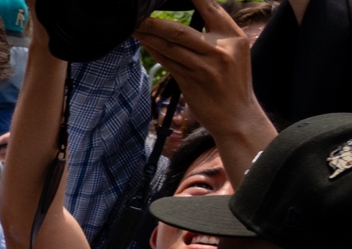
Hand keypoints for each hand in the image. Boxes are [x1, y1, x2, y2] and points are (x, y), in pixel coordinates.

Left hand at [136, 3, 271, 148]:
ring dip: (148, 36)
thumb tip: (196, 10)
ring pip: (169, 47)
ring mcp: (203, 67)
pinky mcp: (190, 82)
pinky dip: (153, 50)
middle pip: (181, 32)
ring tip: (134, 25)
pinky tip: (143, 41)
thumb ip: (218, 34)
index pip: (212, 10)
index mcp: (234, 38)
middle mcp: (219, 50)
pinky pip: (167, 62)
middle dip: (156, 23)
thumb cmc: (234, 81)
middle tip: (138, 13)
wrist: (236, 116)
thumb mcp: (236, 52)